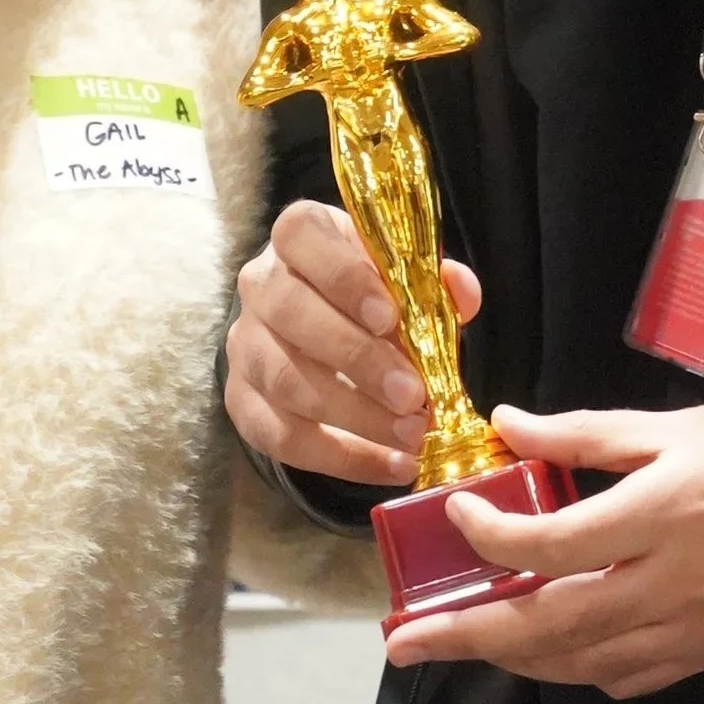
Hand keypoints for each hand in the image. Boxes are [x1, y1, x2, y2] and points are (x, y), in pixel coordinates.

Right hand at [227, 200, 481, 489]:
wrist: (319, 331)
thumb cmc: (368, 295)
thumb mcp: (400, 275)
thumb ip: (433, 282)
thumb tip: (460, 291)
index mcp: (298, 236)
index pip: (302, 237)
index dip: (344, 277)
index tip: (390, 317)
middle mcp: (260, 285)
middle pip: (292, 314)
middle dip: (357, 359)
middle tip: (413, 394)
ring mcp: (245, 345)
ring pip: (285, 380)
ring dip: (354, 415)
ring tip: (412, 435)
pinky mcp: (242, 400)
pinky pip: (282, 437)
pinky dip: (342, 458)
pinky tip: (392, 466)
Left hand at [382, 398, 703, 698]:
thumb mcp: (668, 428)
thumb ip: (580, 436)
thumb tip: (504, 425)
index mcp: (656, 517)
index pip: (549, 545)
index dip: (490, 537)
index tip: (455, 516)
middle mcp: (665, 585)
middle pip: (546, 626)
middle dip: (467, 637)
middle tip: (404, 643)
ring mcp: (685, 630)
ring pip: (576, 663)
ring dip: (512, 656)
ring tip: (463, 642)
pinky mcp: (702, 654)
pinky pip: (621, 677)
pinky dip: (572, 668)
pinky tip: (546, 648)